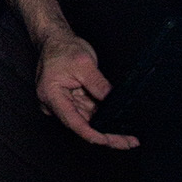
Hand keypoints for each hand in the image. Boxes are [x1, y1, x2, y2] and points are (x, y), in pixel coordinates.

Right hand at [35, 32, 137, 149]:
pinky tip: (120, 123)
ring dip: (108, 127)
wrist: (55, 40)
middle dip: (107, 134)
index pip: (74, 122)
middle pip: (83, 126)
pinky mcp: (72, 101)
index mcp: (52, 96)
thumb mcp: (83, 63)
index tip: (111, 141)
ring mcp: (64, 104)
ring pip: (88, 122)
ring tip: (129, 135)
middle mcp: (55, 105)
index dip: (94, 134)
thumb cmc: (63, 48)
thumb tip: (113, 101)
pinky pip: (89, 113)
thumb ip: (98, 84)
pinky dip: (104, 117)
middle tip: (129, 142)